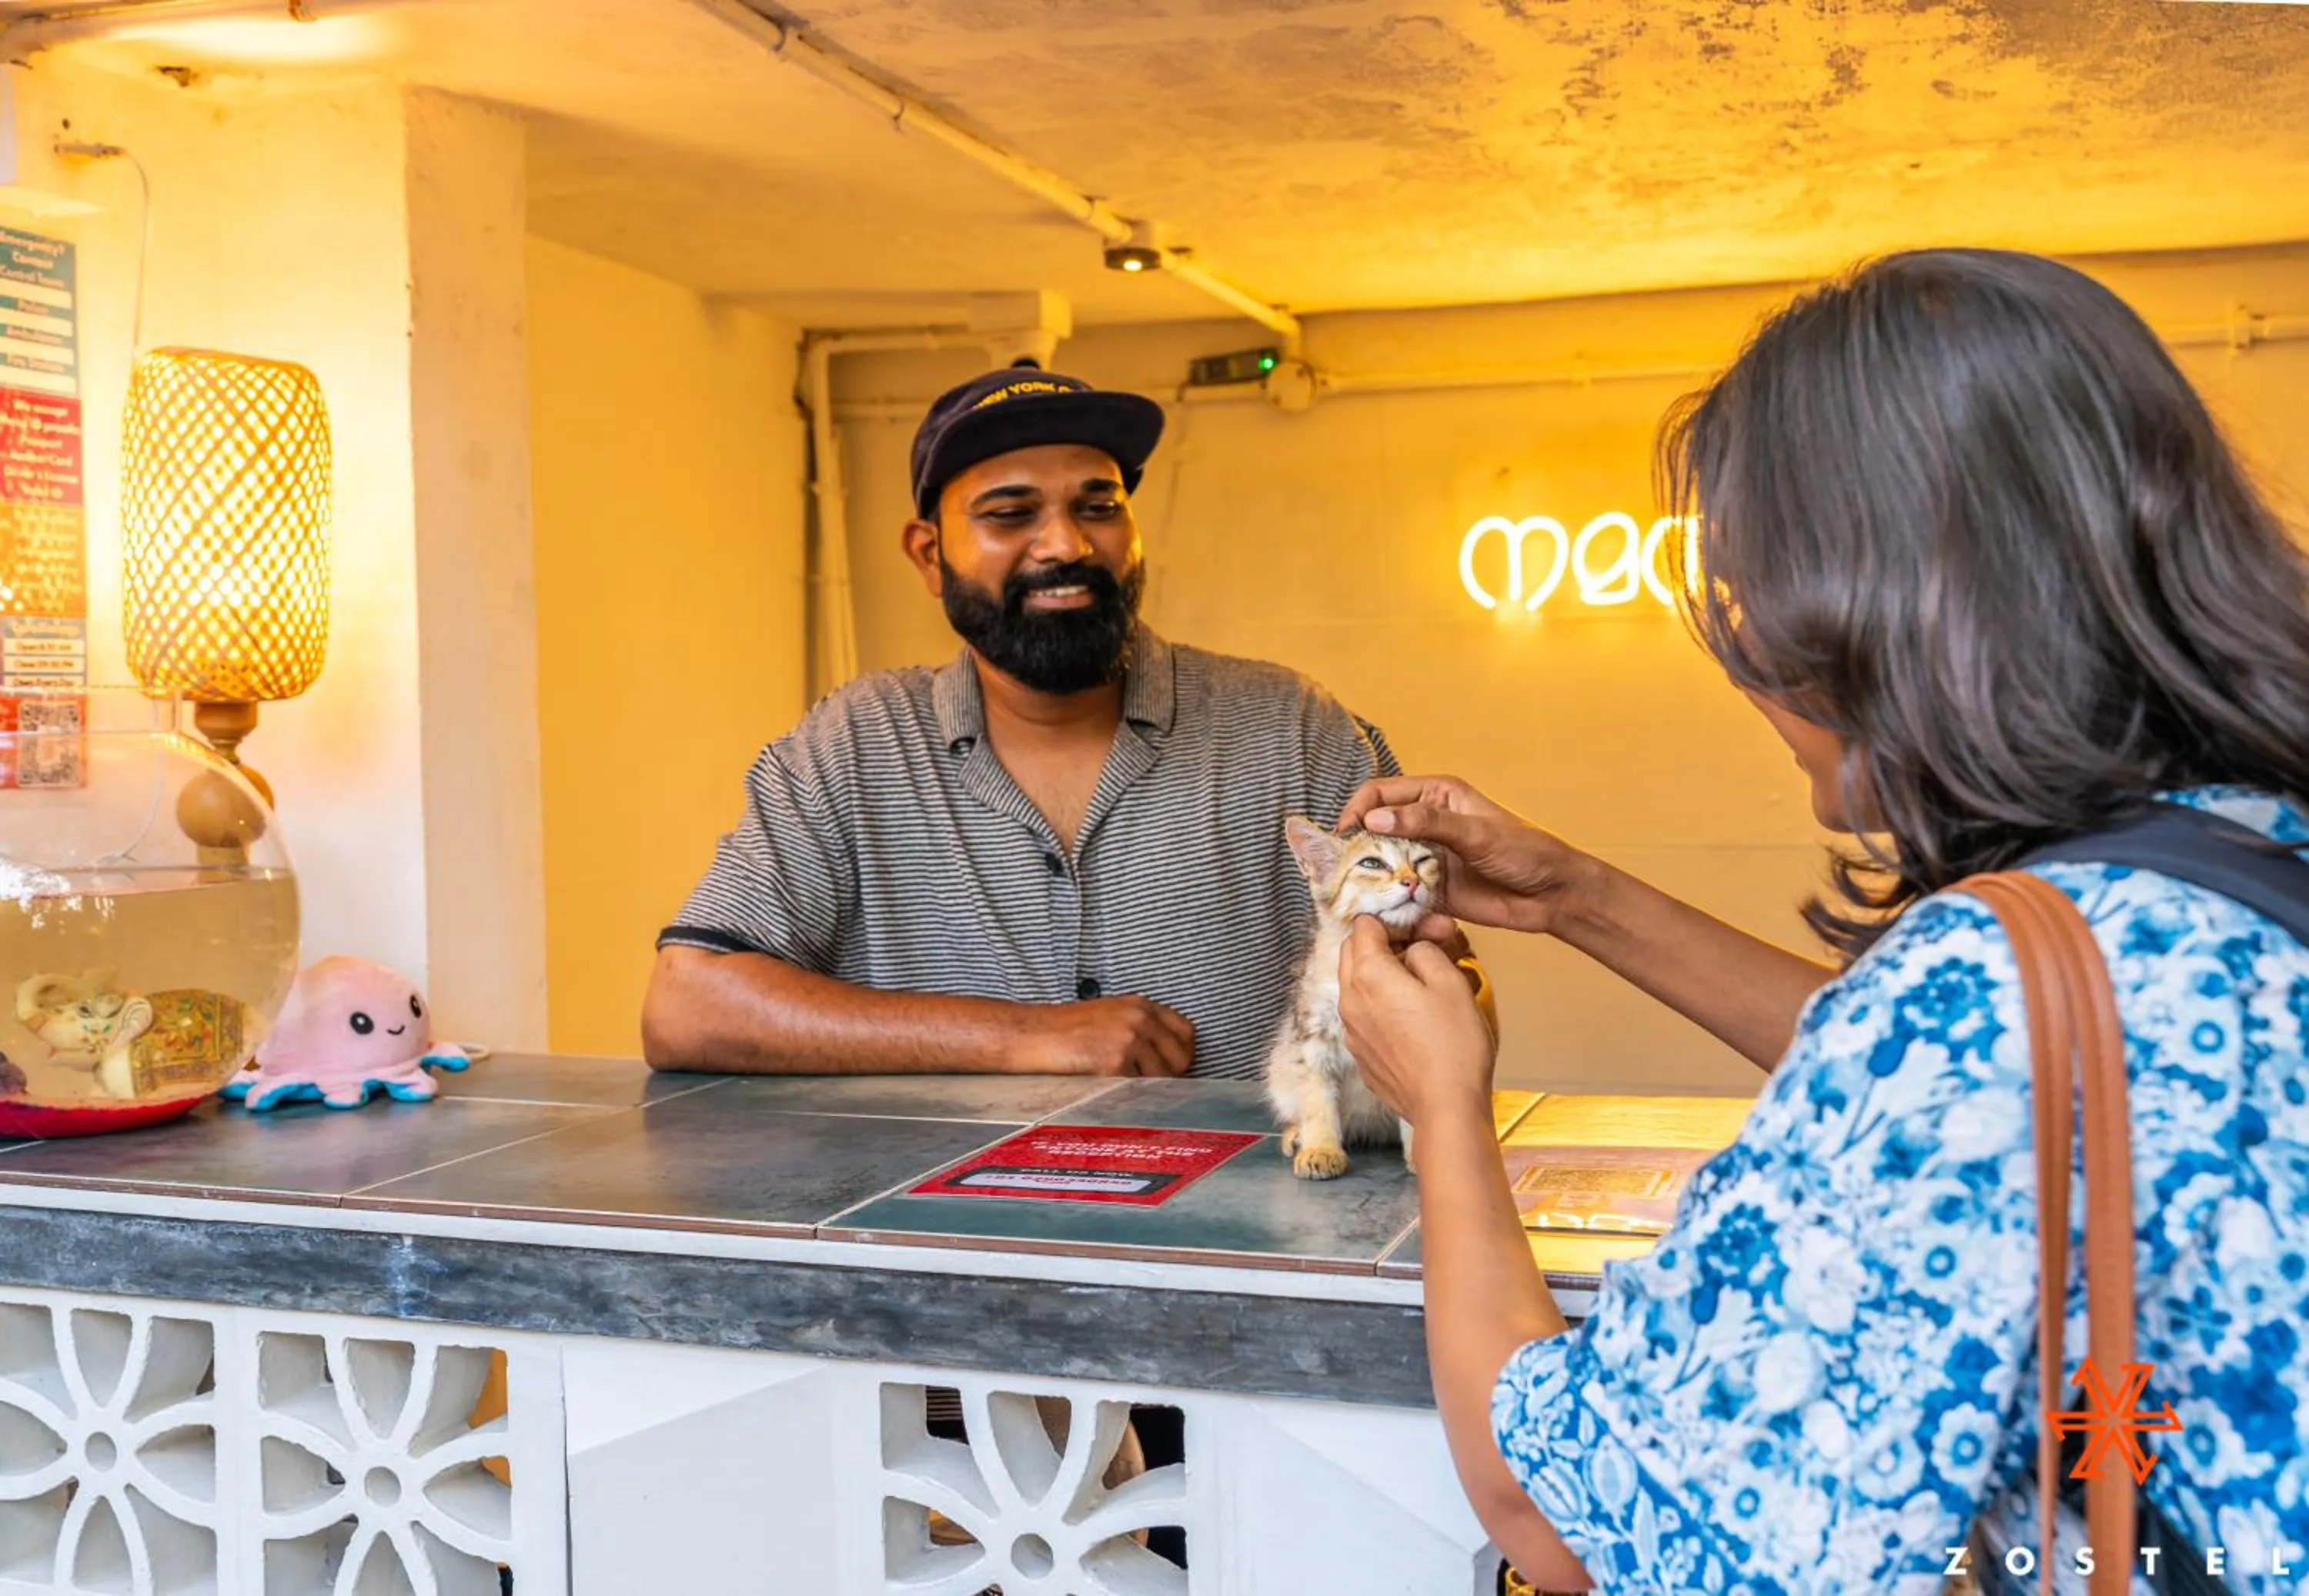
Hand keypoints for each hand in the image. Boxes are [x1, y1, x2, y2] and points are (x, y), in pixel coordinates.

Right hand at [1022, 996, 1194, 1075]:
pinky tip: (1104, 1086)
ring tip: (1117, 1081)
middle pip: (1181, 1059)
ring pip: (1161, 1079)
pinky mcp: (1115, 1063)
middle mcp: (1140, 1019)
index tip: (1171, 1067)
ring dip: (1144, 1087)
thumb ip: (1142, 1028)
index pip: (1186, 1032)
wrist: (1034, 1035)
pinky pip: (1136, 1090)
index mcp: (1141, 1005)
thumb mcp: (1111, 1015)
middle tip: (1145, 1082)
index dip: (1182, 1054)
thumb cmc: (1066, 1029)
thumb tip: (1171, 1057)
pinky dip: (1125, 1095)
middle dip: (1169, 1076)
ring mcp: (1129, 1040)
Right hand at [1336, 775, 1593, 935]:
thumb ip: (1427, 825)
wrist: (1553, 895)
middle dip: (1356, 845)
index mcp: (1436, 796)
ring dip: (1368, 875)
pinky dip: (1385, 899)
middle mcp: (1426, 824)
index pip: (1381, 794)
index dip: (1358, 809)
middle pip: (1375, 828)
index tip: (1345, 834)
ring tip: (1351, 890)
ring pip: (1382, 862)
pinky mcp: (1430, 889)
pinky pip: (1397, 891)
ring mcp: (1426, 857)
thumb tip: (1375, 819)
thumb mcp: (1476, 833)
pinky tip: (1376, 909)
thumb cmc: (1525, 852)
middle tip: (1339, 867)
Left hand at [1338, 917, 1496, 1126]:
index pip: (1364, 926)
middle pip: (1353, 953)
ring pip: (1358, 986)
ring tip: (1422, 986)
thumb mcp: (1451, 981)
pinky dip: (1382, 1007)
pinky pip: (1365, 1017)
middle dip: (1385, 944)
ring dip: (1384, 976)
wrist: (1445, 1107)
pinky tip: (1415, 1019)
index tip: (1424, 931)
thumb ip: (1427, 950)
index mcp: (1368, 976)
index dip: (1396, 921)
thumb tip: (1415, 948)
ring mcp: (1352, 1031)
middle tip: (1425, 952)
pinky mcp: (1361, 1055)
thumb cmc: (1454, 1045)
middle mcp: (1350, 1001)